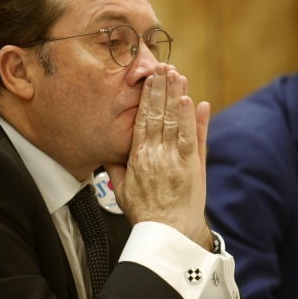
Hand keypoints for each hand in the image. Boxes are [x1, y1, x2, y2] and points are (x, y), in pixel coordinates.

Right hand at [105, 64, 211, 248]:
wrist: (166, 233)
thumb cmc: (144, 213)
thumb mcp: (121, 190)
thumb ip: (114, 167)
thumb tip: (107, 150)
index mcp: (136, 157)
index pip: (141, 121)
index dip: (146, 98)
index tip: (148, 80)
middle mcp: (154, 154)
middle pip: (157, 114)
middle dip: (161, 89)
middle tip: (163, 66)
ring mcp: (174, 159)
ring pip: (174, 121)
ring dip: (176, 96)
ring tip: (177, 74)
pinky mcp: (191, 166)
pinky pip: (191, 137)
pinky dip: (192, 118)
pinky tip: (190, 100)